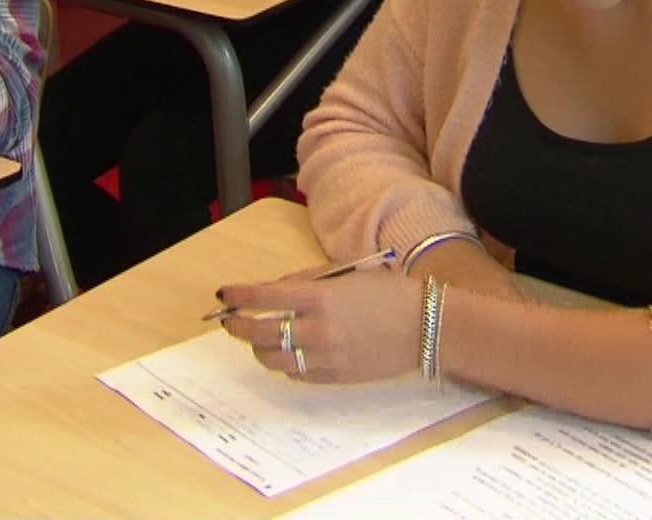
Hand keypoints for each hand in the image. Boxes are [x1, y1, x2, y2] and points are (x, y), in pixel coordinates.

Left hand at [217, 270, 423, 382]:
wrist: (426, 326)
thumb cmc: (389, 293)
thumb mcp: (346, 274)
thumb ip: (307, 281)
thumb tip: (272, 291)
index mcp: (321, 297)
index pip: (264, 297)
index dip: (238, 296)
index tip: (224, 295)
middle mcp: (319, 329)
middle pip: (260, 332)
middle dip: (236, 326)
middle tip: (229, 321)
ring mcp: (325, 357)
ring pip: (273, 358)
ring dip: (257, 348)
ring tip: (256, 339)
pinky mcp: (334, 377)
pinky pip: (296, 373)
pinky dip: (285, 362)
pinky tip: (287, 352)